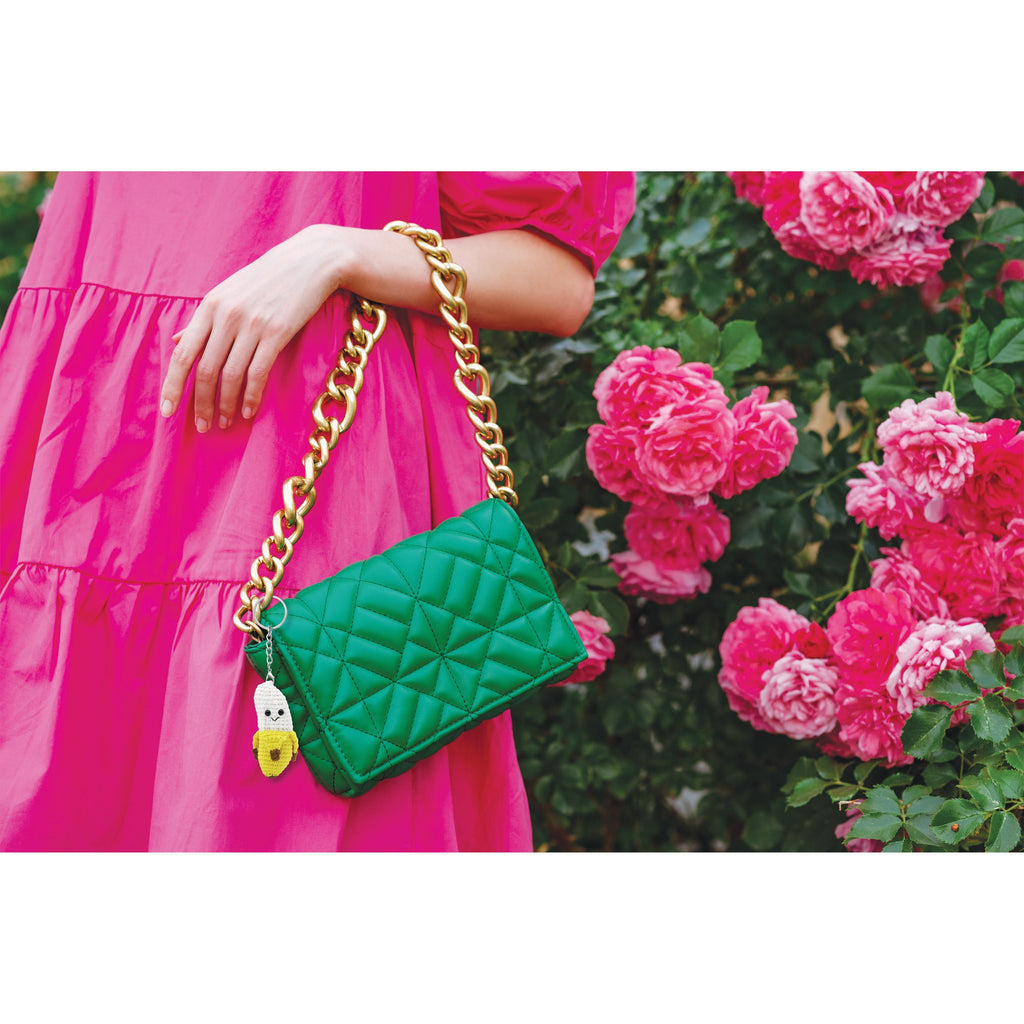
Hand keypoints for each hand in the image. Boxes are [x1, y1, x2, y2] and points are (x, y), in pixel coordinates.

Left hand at [160, 225, 345, 430]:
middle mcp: (226, 316)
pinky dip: (251, 397)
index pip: (183, 353)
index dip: (173, 385)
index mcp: (209, 306)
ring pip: (230, 376)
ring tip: (225, 423)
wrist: (310, 261)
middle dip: (201, 404)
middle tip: (202, 427)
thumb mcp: (229, 292)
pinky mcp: (277, 333)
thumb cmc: (268, 278)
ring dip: (226, 405)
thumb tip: (178, 340)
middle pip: (205, 370)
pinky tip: (248, 412)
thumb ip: (204, 319)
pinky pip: (258, 373)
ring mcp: (251, 325)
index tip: (168, 410)